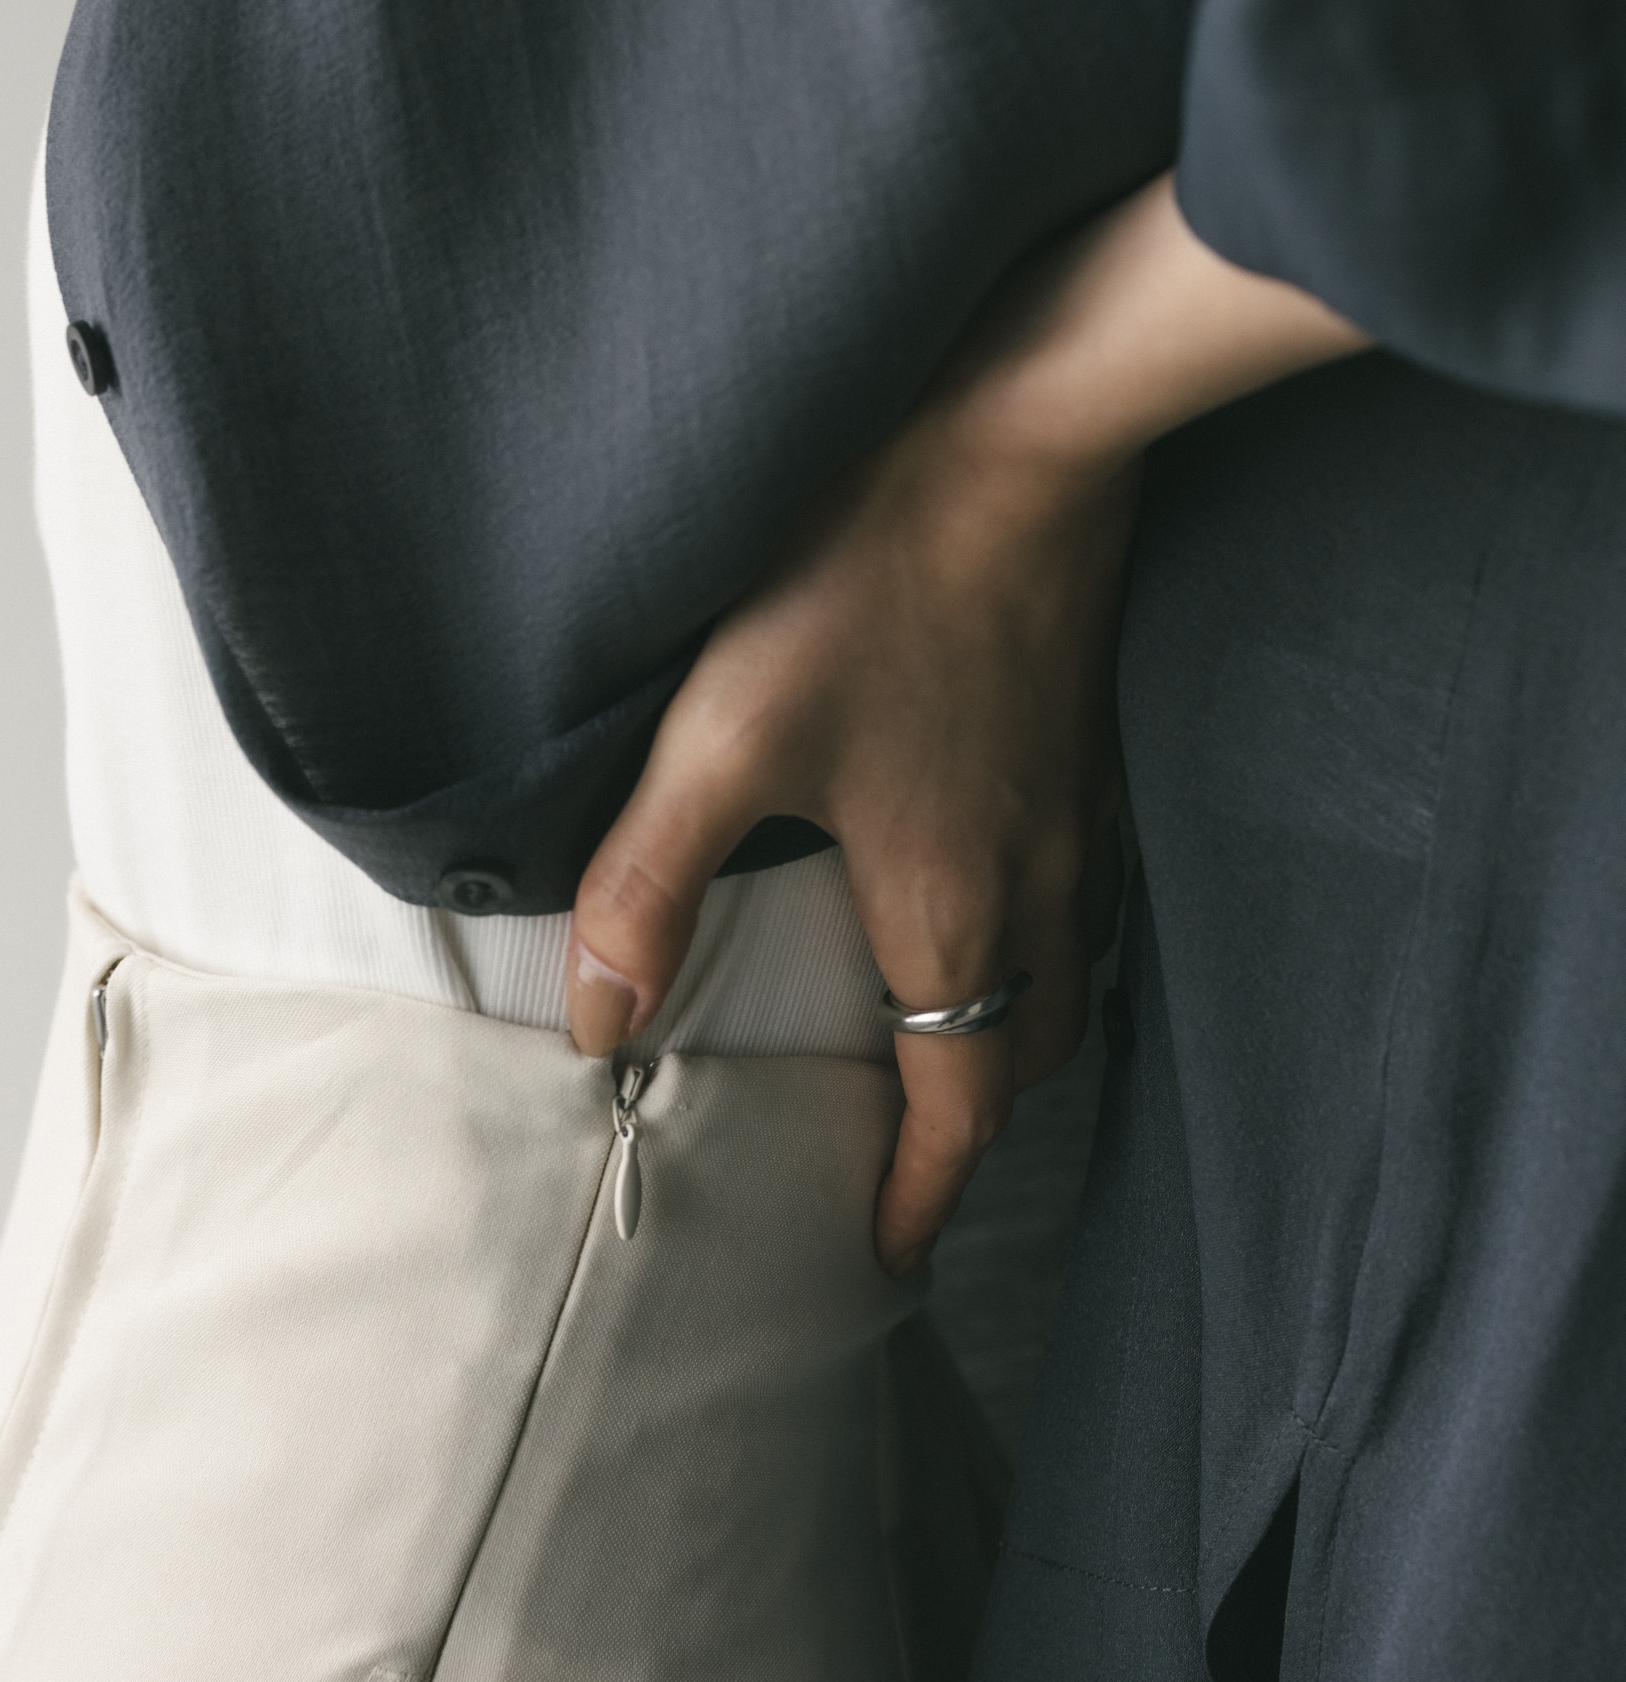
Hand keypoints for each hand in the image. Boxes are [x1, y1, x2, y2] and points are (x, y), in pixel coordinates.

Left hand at [567, 406, 1138, 1274]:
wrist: (1026, 427)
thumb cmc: (872, 574)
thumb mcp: (725, 737)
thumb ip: (650, 886)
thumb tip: (594, 1024)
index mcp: (951, 912)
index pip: (955, 1112)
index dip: (920, 1197)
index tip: (887, 1253)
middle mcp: (1037, 884)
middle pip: (1023, 1061)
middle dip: (968, 1128)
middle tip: (909, 1158)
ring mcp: (1079, 812)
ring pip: (1066, 977)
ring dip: (1012, 1039)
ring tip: (948, 1051)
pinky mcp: (1088, 741)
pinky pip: (1085, 891)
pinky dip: (1045, 940)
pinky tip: (996, 896)